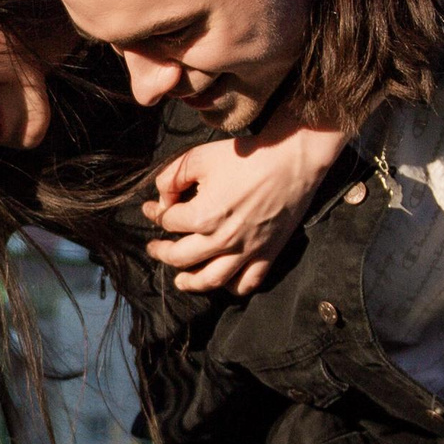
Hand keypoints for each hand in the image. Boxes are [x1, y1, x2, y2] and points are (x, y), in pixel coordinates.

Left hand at [145, 115, 349, 294]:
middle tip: (154, 247)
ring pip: (211, 280)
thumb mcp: (199, 157)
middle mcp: (222, 240)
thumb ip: (171, 178)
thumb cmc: (245, 156)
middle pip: (180, 257)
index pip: (168, 222)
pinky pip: (247, 282)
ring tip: (180, 279)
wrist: (291, 159)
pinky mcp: (267, 253)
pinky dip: (232, 287)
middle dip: (161, 251)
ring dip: (190, 282)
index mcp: (203, 216)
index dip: (156, 213)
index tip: (152, 207)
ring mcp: (246, 250)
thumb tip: (162, 199)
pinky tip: (222, 281)